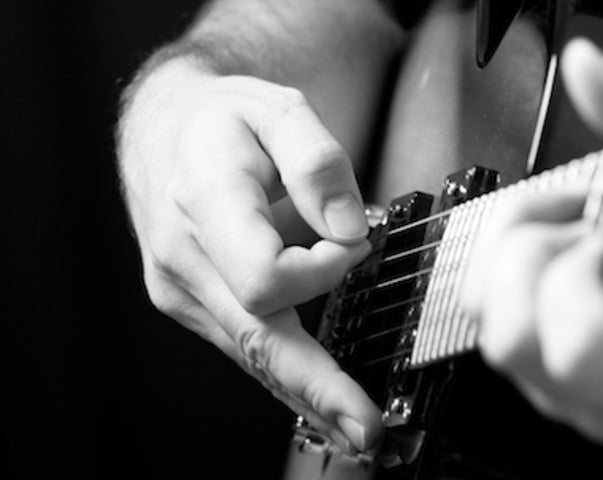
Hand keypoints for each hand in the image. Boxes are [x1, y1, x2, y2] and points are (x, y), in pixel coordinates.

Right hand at [118, 58, 379, 452]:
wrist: (163, 131)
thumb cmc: (222, 120)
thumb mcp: (277, 108)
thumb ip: (317, 162)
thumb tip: (348, 229)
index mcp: (205, 202)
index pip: (265, 275)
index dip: (322, 270)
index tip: (356, 240)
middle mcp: (185, 258)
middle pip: (257, 337)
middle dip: (316, 385)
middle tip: (364, 427)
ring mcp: (183, 288)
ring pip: (251, 352)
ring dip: (304, 390)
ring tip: (353, 424)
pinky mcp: (192, 302)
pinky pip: (245, 343)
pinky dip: (284, 370)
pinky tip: (316, 397)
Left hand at [462, 38, 602, 443]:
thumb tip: (588, 72)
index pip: (580, 345)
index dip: (574, 272)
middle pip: (513, 341)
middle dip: (528, 256)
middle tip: (580, 217)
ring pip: (502, 345)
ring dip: (517, 270)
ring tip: (574, 235)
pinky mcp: (589, 402)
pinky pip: (514, 351)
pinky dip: (518, 293)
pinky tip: (565, 263)